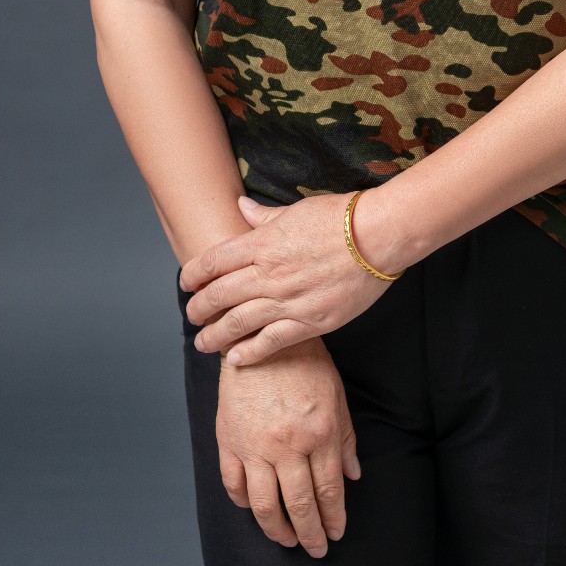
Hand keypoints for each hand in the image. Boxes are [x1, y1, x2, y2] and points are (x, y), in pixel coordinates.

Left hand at [179, 192, 393, 365]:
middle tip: (191, 315)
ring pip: (238, 322)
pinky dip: (249, 352)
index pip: (214, 261)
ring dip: (214, 335)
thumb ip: (265, 216)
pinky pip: (271, 342)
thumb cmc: (342, 217)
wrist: (379, 236)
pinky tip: (235, 359)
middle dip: (198, 308)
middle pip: (220, 294)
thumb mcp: (297, 210)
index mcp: (264, 242)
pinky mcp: (310, 321)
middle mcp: (269, 272)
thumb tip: (240, 206)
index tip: (185, 284)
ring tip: (202, 342)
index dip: (194, 275)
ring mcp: (288, 299)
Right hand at [215, 335, 360, 557]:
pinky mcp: (229, 441)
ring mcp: (254, 446)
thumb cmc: (305, 362)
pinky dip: (244, 504)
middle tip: (316, 550)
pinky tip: (255, 510)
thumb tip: (352, 477)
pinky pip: (234, 485)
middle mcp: (287, 445)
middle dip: (310, 534)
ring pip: (265, 506)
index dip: (333, 518)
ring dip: (277, 530)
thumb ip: (344, 438)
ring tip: (287, 540)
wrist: (261, 336)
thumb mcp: (336, 395)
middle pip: (300, 505)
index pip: (328, 491)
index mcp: (318, 433)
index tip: (336, 533)